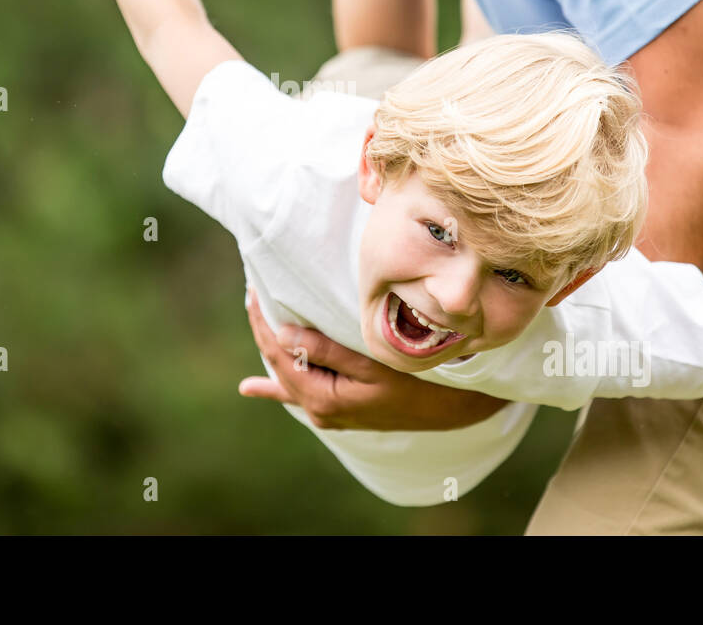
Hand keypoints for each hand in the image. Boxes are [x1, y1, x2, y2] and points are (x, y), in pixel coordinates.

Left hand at [238, 288, 510, 430]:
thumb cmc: (417, 380)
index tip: (252, 291)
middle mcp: (319, 409)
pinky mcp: (338, 408)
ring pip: (288, 374)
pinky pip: (298, 394)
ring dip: (271, 348)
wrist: (452, 408)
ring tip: (255, 319)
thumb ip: (325, 351)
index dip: (264, 322)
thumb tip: (282, 334)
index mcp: (322, 398)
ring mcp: (328, 411)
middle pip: (279, 362)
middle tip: (251, 293)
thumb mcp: (372, 363)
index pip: (280, 353)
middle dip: (264, 328)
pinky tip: (250, 388)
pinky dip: (273, 388)